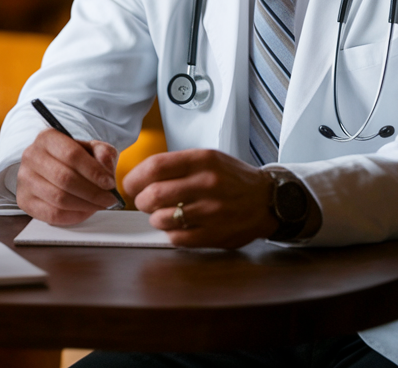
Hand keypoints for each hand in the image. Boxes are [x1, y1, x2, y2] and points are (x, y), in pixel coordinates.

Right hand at [17, 128, 119, 224]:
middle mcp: (31, 156)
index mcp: (47, 138)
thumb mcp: (91, 149)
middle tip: (109, 199)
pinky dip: (73, 216)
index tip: (109, 183)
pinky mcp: (24, 200)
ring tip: (100, 205)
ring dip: (85, 205)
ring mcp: (25, 179)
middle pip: (65, 178)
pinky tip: (85, 211)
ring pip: (58, 198)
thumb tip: (105, 164)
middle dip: (92, 192)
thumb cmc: (74, 159)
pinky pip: (52, 214)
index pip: (71, 154)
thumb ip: (103, 153)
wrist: (52, 168)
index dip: (94, 171)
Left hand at [123, 149, 276, 247]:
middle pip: (153, 194)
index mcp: (203, 160)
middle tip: (143, 201)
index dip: (134, 178)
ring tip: (161, 214)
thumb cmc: (233, 179)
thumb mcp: (208, 158)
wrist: (267, 200)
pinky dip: (170, 233)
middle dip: (140, 200)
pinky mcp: (215, 234)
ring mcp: (211, 211)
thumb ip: (176, 165)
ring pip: (162, 218)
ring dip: (154, 218)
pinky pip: (177, 238)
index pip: (155, 166)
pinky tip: (178, 226)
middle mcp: (207, 184)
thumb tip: (139, 176)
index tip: (130, 184)